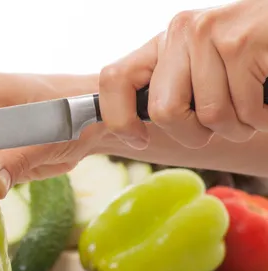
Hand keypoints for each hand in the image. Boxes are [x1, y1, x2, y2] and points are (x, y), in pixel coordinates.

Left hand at [99, 0, 267, 148]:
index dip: (119, 119)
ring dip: (239, 127)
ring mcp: (211, 34)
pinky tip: (267, 95)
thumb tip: (132, 132)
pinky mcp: (244, 42)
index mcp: (164, 43)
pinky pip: (246, 110)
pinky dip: (262, 118)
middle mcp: (181, 33)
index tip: (139, 140)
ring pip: (211, 117)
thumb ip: (170, 89)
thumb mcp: (200, 68)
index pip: (114, 80)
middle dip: (195, 135)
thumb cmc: (249, 61)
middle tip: (220, 125)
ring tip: (252, 105)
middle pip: (164, 112)